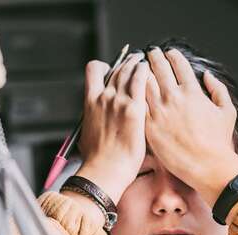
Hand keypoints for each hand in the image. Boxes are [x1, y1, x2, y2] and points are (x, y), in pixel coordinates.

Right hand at [75, 53, 148, 203]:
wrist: (105, 170)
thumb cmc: (97, 159)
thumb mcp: (87, 133)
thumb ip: (94, 120)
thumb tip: (96, 122)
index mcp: (90, 101)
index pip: (94, 70)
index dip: (104, 66)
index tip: (112, 68)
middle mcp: (103, 97)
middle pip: (116, 69)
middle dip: (127, 63)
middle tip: (136, 61)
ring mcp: (118, 101)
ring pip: (129, 70)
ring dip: (137, 63)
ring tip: (145, 62)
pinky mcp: (133, 109)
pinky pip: (140, 80)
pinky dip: (144, 71)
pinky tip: (150, 70)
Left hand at [145, 48, 237, 207]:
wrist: (206, 166)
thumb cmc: (218, 142)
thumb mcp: (227, 111)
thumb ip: (218, 90)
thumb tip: (207, 76)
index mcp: (192, 91)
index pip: (179, 64)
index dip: (172, 55)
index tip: (169, 53)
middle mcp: (174, 97)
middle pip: (159, 69)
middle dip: (153, 57)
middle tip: (150, 53)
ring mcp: (159, 111)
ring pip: (144, 83)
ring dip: (140, 72)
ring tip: (138, 68)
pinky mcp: (149, 126)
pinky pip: (137, 103)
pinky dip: (134, 93)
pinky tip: (132, 90)